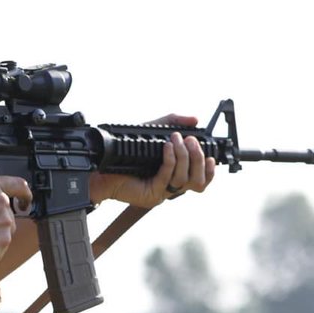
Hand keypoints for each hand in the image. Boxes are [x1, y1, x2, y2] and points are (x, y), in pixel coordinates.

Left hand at [90, 113, 215, 207]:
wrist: (102, 167)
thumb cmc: (125, 152)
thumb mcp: (152, 131)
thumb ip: (174, 123)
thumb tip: (195, 119)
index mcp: (176, 174)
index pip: (202, 179)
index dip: (211, 170)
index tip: (211, 155)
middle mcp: (171, 185)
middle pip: (198, 181)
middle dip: (198, 159)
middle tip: (191, 141)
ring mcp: (163, 192)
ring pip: (185, 180)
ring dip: (184, 157)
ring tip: (176, 140)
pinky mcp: (152, 194)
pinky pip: (168, 177)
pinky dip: (170, 160)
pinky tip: (167, 147)